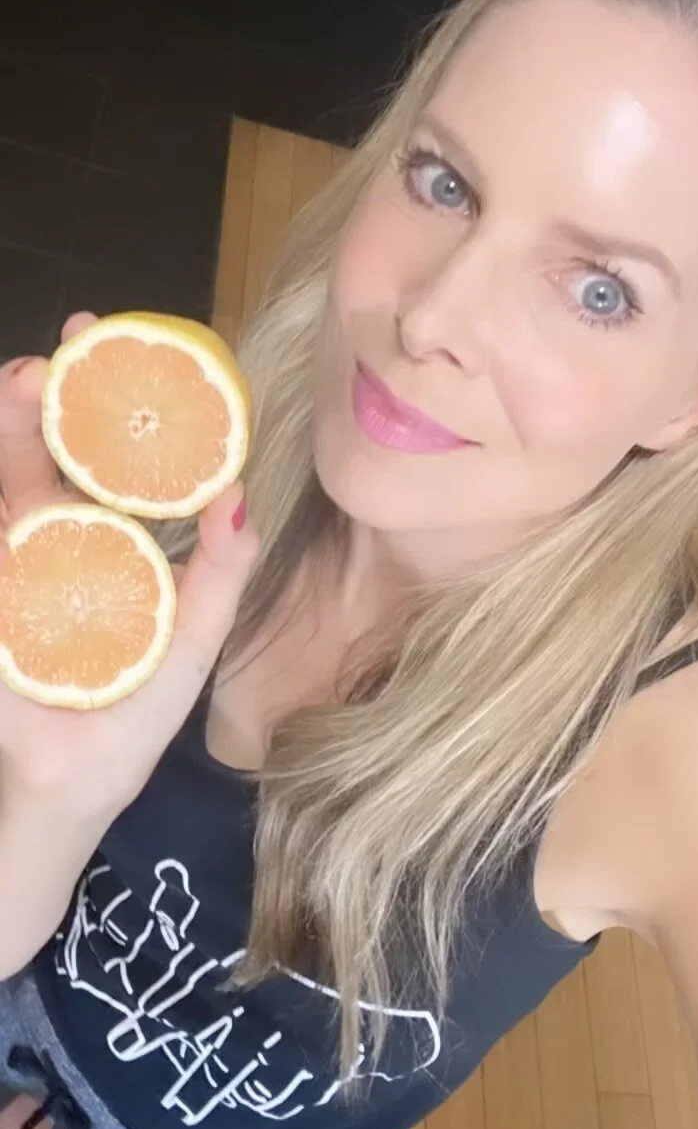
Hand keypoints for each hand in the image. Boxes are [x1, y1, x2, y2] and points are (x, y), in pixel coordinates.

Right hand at [0, 314, 257, 812]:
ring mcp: (16, 552)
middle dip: (58, 390)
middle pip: (57, 445)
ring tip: (25, 379)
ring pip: (11, 469)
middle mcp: (65, 533)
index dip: (127, 406)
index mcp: (121, 540)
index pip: (123, 459)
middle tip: (68, 347)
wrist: (68, 781)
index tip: (138, 353)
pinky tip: (5, 453)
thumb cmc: (136, 714)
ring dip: (14, 421)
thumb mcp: (192, 640)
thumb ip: (219, 574)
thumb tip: (242, 498)